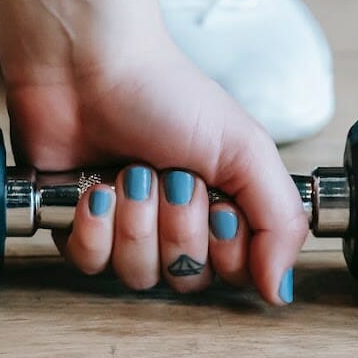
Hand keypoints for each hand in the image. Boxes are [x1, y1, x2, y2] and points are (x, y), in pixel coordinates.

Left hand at [5, 40, 306, 303]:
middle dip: (177, 225)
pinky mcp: (76, 226)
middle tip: (169, 177)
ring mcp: (124, 227)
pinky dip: (93, 225)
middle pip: (184, 278)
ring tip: (131, 172)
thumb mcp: (246, 150)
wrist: (88, 66)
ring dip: (135, 219)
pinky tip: (94, 188)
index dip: (224, 246)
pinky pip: (89, 262)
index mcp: (220, 208)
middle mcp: (173, 225)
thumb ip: (281, 222)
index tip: (217, 202)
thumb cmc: (166, 94)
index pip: (233, 274)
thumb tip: (280, 291)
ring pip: (137, 274)